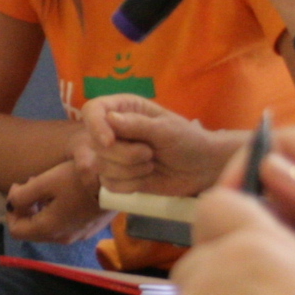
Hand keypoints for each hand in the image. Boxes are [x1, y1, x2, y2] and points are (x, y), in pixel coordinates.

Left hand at [5, 161, 110, 242]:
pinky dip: (56, 211)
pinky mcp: (89, 229)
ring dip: (41, 208)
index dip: (11, 209)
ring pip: (48, 227)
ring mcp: (77, 235)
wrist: (118, 182)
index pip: (16, 230)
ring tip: (48, 185)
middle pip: (32, 230)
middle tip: (32, 183)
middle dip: (26, 208)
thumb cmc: (79, 180)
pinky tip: (64, 193)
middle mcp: (62, 238)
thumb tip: (12, 203)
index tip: (18, 187)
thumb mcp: (45, 182)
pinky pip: (64, 224)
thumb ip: (22, 195)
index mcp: (48, 229)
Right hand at [76, 95, 234, 195]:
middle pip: (95, 144)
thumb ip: (137, 125)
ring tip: (151, 165)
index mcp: (124, 109)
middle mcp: (114, 130)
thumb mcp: (166, 129)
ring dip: (129, 171)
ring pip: (101, 166)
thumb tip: (109, 118)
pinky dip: (128, 185)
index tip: (109, 142)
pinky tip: (145, 178)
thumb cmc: (187, 140)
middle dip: (123, 155)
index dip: (95, 125)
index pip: (92, 111)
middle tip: (149, 154)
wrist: (202, 170)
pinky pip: (109, 185)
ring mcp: (114, 155)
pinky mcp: (118, 177)